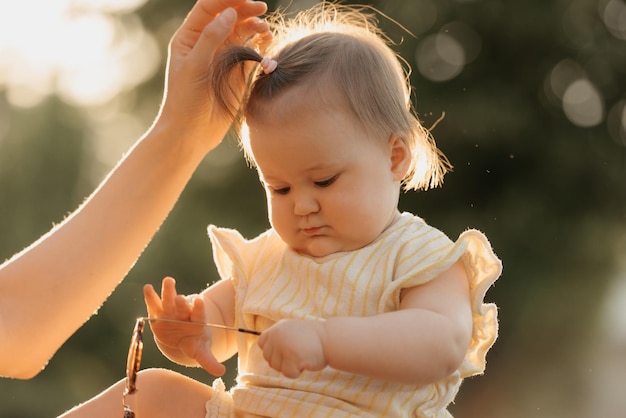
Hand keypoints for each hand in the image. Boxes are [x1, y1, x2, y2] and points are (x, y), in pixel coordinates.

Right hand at [143, 277, 225, 375]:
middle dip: (181, 302)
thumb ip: (209, 361)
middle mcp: (184, 314)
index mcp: (196, 322)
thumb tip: (221, 372)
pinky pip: (154, 304)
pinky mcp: (158, 313)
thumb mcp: (201, 351)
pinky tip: (147, 288)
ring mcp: (171, 312)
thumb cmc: (193, 342)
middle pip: (183, 306)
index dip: (199, 307)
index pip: (199, 313)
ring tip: (168, 280)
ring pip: (170, 300)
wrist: (181, 338)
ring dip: (169, 291)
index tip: (199, 300)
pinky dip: (150, 296)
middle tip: (181, 298)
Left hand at [157, 0, 270, 150]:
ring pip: (242, 32)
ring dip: (254, 27)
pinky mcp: (236, 72)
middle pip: (228, 16)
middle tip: (262, 8)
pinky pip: (250, 52)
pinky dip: (260, 45)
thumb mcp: (195, 66)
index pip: (208, 7)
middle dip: (245, 9)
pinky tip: (266, 43)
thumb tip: (228, 13)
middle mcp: (206, 44)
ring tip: (265, 31)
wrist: (191, 133)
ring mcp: (222, 57)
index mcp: (189, 38)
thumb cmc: (185, 101)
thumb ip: (211, 38)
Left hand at [257, 319, 327, 377]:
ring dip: (289, 366)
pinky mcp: (292, 357)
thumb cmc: (313, 338)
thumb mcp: (292, 331)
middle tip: (296, 354)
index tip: (284, 351)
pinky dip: (297, 372)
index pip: (261, 343)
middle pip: (268, 358)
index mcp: (277, 328)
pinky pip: (288, 374)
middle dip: (281, 361)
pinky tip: (306, 361)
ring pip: (277, 367)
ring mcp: (284, 346)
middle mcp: (277, 335)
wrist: (331, 339)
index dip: (271, 351)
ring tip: (302, 356)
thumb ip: (279, 338)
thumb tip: (267, 354)